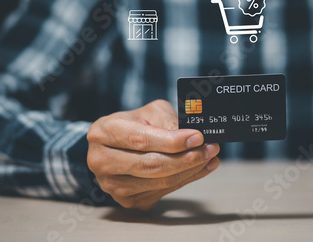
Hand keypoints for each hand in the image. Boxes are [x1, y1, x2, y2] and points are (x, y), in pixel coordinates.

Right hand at [87, 100, 219, 210]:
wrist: (115, 146)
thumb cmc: (134, 124)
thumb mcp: (149, 112)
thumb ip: (168, 121)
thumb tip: (192, 138)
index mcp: (103, 132)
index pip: (141, 140)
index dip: (172, 141)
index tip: (198, 137)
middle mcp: (101, 161)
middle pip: (151, 165)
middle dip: (186, 158)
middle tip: (210, 148)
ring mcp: (112, 185)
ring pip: (160, 181)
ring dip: (191, 170)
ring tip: (210, 156)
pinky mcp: (127, 200)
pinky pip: (163, 192)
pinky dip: (186, 179)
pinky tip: (201, 168)